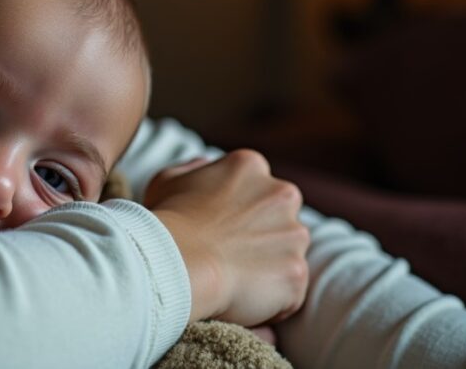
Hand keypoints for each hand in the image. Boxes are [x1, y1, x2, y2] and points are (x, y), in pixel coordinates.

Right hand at [146, 150, 308, 326]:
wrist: (180, 263)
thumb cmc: (168, 223)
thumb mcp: (168, 181)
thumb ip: (194, 170)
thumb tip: (205, 166)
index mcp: (250, 167)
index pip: (256, 190)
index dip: (238, 214)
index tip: (219, 232)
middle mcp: (281, 194)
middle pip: (280, 219)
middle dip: (261, 237)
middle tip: (227, 255)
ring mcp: (293, 234)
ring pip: (288, 254)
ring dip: (268, 267)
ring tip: (233, 279)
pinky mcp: (297, 272)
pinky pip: (289, 290)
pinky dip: (270, 300)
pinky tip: (241, 297)